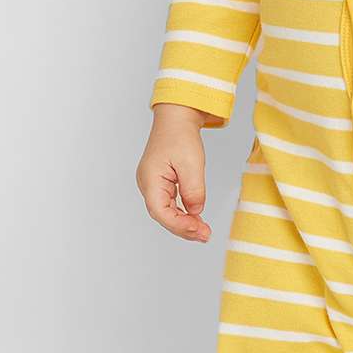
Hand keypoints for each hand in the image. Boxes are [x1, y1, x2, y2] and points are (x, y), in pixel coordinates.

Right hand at [137, 103, 217, 241]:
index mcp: (150, 180)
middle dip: (184, 228)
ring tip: (203, 231)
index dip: (180, 225)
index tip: (199, 230)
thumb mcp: (192, 163)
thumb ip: (194, 190)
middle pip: (163, 215)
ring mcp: (153, 184)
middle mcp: (147, 184)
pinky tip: (196, 218)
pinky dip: (183, 212)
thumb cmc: (180, 135)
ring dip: (184, 222)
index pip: (161, 212)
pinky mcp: (161, 182)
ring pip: (167, 211)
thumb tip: (196, 211)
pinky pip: (170, 203)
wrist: (177, 117)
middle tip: (205, 235)